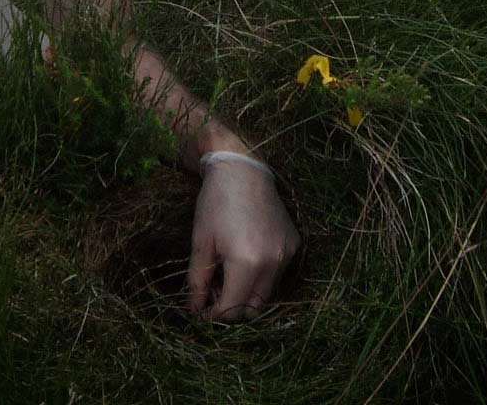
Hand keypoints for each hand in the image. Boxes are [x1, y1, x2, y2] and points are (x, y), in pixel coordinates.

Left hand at [186, 155, 298, 321]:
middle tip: (213, 294)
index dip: (214, 316)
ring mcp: (286, 254)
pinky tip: (245, 259)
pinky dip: (261, 276)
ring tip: (228, 275)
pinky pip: (277, 274)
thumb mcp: (201, 243)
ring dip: (247, 294)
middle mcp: (272, 263)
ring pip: (267, 293)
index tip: (201, 311)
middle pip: (253, 308)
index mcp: (247, 263)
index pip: (232, 308)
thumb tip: (193, 310)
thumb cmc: (215, 204)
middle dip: (232, 308)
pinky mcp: (293, 244)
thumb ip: (198, 281)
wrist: (243, 170)